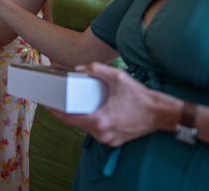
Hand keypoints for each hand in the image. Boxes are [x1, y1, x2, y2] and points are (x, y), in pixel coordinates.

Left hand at [48, 62, 174, 146]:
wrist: (163, 114)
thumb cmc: (141, 97)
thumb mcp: (118, 77)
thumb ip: (96, 69)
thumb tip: (78, 68)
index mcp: (99, 120)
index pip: (69, 118)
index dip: (55, 111)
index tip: (45, 104)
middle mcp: (102, 134)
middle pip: (75, 124)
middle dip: (65, 112)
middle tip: (56, 101)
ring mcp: (108, 140)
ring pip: (86, 128)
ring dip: (79, 117)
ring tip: (71, 104)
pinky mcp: (114, 141)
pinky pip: (96, 132)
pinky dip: (91, 122)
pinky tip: (89, 111)